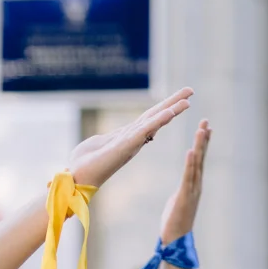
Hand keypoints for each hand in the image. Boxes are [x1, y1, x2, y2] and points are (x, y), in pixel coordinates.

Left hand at [69, 88, 193, 188]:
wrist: (76, 178)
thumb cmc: (83, 163)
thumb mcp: (96, 144)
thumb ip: (103, 139)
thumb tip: (102, 139)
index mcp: (127, 137)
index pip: (149, 118)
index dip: (164, 107)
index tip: (180, 98)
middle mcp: (133, 139)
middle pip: (156, 116)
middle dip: (174, 103)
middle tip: (191, 90)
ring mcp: (131, 143)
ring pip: (155, 122)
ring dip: (172, 110)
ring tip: (188, 100)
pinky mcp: (125, 147)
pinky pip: (145, 131)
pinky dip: (158, 121)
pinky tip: (170, 112)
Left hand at [159, 121, 210, 242]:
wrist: (174, 239)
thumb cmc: (174, 222)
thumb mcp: (178, 201)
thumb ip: (182, 191)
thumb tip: (183, 187)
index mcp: (193, 184)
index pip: (199, 160)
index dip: (203, 144)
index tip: (206, 127)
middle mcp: (196, 184)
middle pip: (201, 157)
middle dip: (204, 139)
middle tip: (206, 120)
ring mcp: (192, 190)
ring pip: (196, 164)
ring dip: (199, 146)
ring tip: (201, 130)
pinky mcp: (185, 196)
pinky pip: (188, 177)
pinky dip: (189, 163)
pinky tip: (190, 150)